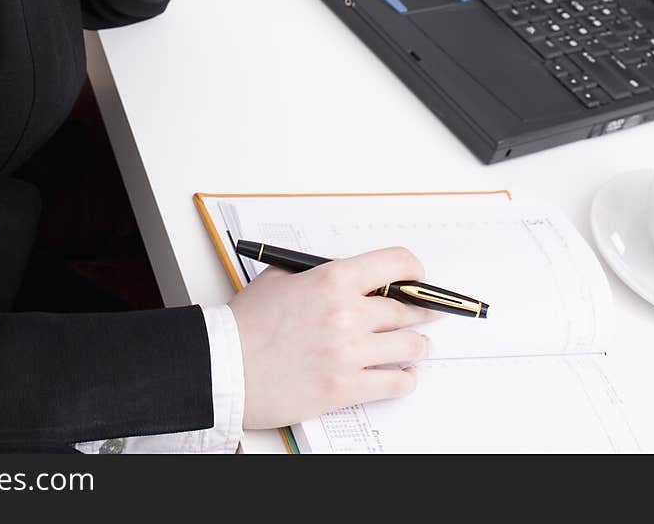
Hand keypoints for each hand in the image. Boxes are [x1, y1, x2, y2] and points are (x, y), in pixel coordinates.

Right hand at [229, 246, 442, 429]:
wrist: (226, 366)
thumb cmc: (247, 324)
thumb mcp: (280, 279)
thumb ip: (317, 274)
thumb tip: (347, 276)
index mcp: (332, 279)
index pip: (395, 264)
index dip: (413, 271)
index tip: (417, 278)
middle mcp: (348, 314)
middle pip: (407, 310)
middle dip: (420, 312)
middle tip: (427, 313)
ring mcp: (349, 353)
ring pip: (409, 347)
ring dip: (418, 346)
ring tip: (418, 346)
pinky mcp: (345, 388)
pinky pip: (395, 384)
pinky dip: (406, 379)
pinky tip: (404, 375)